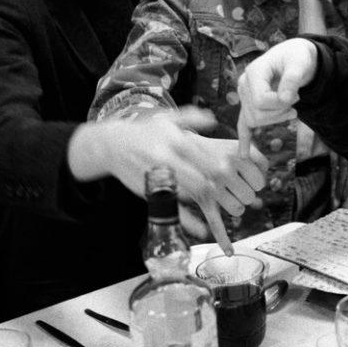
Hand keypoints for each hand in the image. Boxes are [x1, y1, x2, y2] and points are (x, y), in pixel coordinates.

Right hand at [69, 105, 268, 255]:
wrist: (111, 146)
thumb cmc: (144, 132)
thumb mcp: (167, 119)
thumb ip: (191, 117)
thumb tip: (214, 119)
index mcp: (173, 141)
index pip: (204, 156)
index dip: (223, 167)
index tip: (236, 172)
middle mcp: (166, 160)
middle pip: (200, 177)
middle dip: (219, 185)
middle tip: (236, 190)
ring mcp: (157, 179)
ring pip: (188, 194)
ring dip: (207, 199)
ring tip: (226, 202)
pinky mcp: (150, 194)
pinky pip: (171, 210)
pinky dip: (188, 222)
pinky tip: (204, 229)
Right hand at [237, 38, 317, 157]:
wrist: (295, 57)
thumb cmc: (298, 58)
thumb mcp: (300, 64)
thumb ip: (292, 79)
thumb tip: (285, 100)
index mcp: (253, 72)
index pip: (260, 101)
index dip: (280, 105)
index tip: (296, 98)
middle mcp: (244, 84)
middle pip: (256, 114)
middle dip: (279, 114)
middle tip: (296, 102)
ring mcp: (244, 96)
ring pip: (253, 121)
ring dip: (275, 119)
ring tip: (290, 108)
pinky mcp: (249, 105)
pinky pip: (243, 125)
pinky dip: (244, 140)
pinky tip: (244, 155)